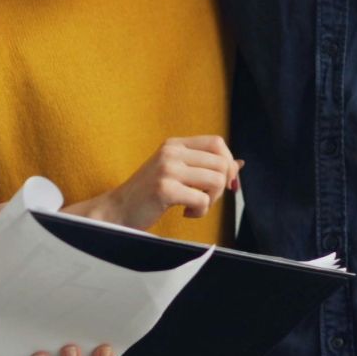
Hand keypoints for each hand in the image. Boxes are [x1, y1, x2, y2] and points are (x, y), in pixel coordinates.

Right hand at [86, 135, 241, 228]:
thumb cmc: (147, 195)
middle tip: (204, 198)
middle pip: (221, 162)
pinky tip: (184, 213)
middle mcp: (170, 152)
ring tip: (193, 205)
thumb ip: (203, 166)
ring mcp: (167, 169)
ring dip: (211, 200)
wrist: (117, 211)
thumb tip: (238, 164)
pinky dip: (200, 211)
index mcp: (173, 144)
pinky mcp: (164, 189)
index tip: (225, 183)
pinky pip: (202, 199)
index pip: (217, 142)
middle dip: (221, 186)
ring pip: (216, 180)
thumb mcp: (175, 172)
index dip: (228, 163)